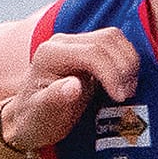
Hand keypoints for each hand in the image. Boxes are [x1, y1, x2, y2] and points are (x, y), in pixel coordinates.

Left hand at [0, 28, 138, 154]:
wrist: (30, 118)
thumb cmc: (34, 119)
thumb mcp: (41, 115)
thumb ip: (55, 98)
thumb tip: (74, 85)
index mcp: (50, 54)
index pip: (92, 53)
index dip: (111, 73)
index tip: (119, 97)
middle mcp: (63, 42)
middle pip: (107, 40)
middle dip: (123, 67)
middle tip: (126, 95)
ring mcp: (76, 43)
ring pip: (114, 38)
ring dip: (128, 63)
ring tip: (127, 90)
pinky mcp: (88, 51)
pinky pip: (115, 46)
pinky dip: (126, 62)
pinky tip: (125, 83)